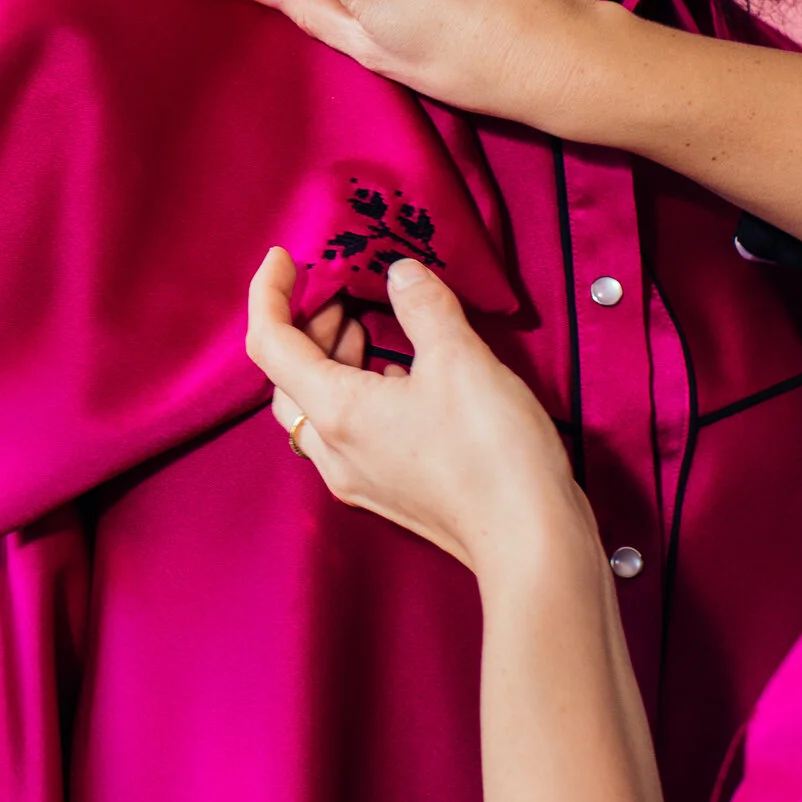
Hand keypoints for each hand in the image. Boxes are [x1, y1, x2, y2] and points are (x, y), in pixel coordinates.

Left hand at [246, 247, 587, 580]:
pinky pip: (348, 433)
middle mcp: (333, 450)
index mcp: (336, 412)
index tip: (284, 257)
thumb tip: (401, 274)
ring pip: (317, 408)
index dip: (269, 294)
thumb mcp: (460, 359)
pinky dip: (357, 392)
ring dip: (331, 359)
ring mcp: (359, 477)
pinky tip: (397, 373)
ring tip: (367, 324)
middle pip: (288, 378)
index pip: (271, 343)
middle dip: (306, 327)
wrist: (532, 544)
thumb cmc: (492, 453)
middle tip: (341, 292)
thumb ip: (423, 306)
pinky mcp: (388, 490)